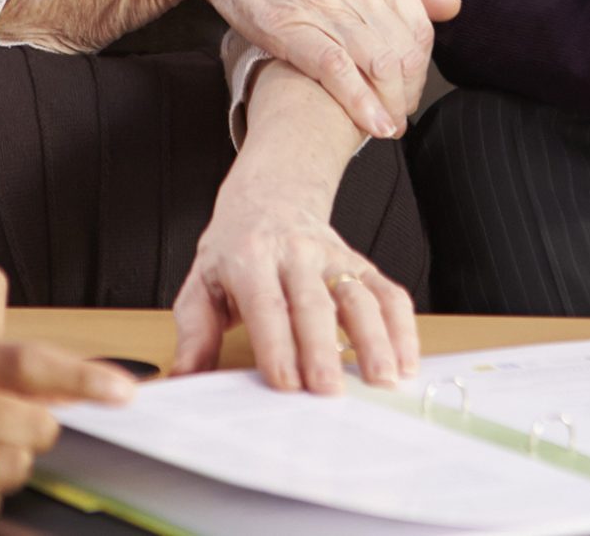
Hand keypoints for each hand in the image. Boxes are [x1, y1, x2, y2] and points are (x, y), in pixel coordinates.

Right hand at [152, 0, 458, 139]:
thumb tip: (452, 7)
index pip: (420, 27)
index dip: (422, 66)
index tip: (412, 84)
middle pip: (405, 52)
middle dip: (409, 92)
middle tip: (399, 111)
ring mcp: (325, 7)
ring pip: (380, 66)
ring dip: (391, 105)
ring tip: (389, 125)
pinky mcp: (292, 29)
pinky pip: (338, 71)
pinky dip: (361, 104)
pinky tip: (373, 126)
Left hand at [169, 181, 420, 393]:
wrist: (270, 197)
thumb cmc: (234, 249)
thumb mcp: (201, 282)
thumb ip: (194, 332)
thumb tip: (183, 378)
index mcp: (250, 256)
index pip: (265, 303)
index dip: (276, 343)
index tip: (285, 382)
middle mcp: (296, 253)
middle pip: (314, 303)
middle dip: (323, 349)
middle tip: (329, 392)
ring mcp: (334, 257)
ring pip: (359, 296)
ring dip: (374, 340)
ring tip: (382, 380)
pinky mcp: (361, 264)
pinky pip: (388, 293)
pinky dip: (402, 327)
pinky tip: (405, 362)